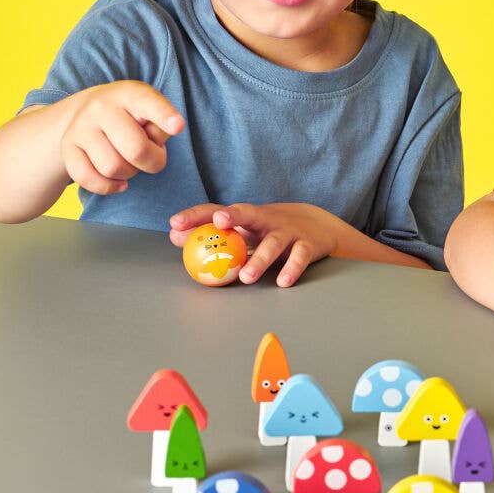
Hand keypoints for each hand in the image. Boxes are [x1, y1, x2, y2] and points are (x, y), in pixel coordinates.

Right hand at [60, 81, 184, 195]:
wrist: (85, 111)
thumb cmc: (131, 115)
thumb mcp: (150, 111)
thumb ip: (160, 126)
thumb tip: (153, 147)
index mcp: (130, 94)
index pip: (148, 103)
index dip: (164, 116)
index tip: (178, 126)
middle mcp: (101, 107)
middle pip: (136, 149)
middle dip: (153, 162)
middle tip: (153, 156)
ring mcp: (81, 127)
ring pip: (113, 168)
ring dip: (129, 174)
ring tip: (131, 161)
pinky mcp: (67, 147)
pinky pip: (89, 179)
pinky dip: (109, 187)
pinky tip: (119, 181)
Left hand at [169, 202, 341, 286]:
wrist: (319, 226)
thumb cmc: (271, 230)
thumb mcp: (243, 230)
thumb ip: (212, 235)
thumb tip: (174, 236)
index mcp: (247, 217)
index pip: (219, 210)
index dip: (197, 216)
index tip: (176, 223)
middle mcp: (266, 220)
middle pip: (249, 213)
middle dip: (233, 216)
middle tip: (218, 223)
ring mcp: (288, 231)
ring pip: (274, 243)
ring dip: (260, 259)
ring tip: (246, 276)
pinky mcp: (307, 244)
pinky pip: (299, 257)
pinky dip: (291, 268)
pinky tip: (282, 281)